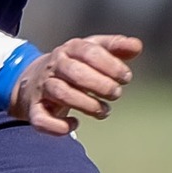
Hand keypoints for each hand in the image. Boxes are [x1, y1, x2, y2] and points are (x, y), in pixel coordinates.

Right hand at [12, 34, 141, 135]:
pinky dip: (58, 126)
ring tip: (104, 111)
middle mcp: (54, 66)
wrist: (33, 79)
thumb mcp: (93, 50)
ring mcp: (42, 87)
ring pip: (61, 93)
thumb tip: (137, 46)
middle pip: (75, 72)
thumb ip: (116, 47)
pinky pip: (41, 119)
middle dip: (100, 84)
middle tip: (116, 94)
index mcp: (70, 48)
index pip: (90, 51)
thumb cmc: (73, 65)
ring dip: (86, 104)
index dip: (111, 65)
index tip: (126, 77)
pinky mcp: (35, 109)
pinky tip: (75, 125)